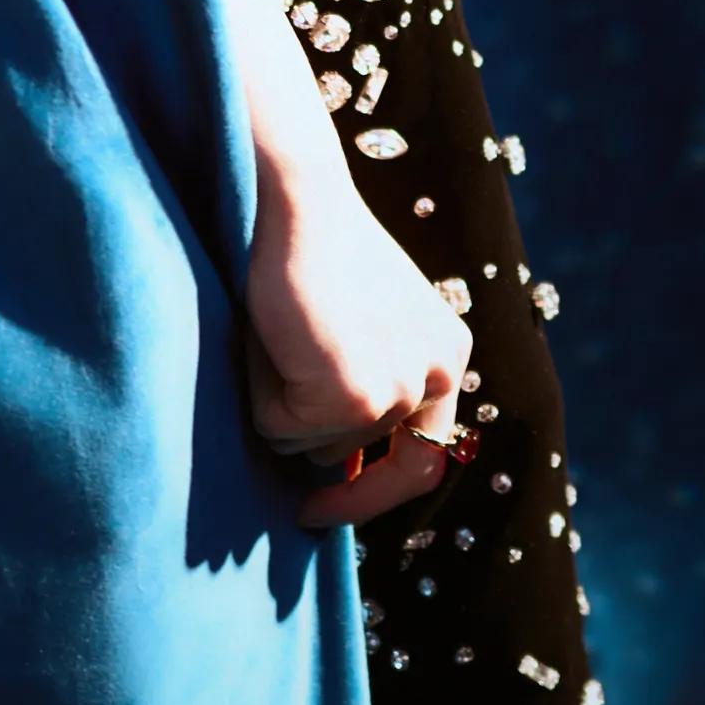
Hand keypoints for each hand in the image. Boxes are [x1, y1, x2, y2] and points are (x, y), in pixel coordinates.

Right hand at [244, 113, 472, 531]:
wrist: (295, 195)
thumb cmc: (310, 244)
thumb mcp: (358, 321)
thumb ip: (360, 382)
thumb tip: (336, 473)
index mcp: (446, 354)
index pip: (425, 459)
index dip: (374, 493)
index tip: (319, 508)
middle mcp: (434, 377)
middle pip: (351, 455)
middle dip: (303, 430)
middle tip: (272, 374)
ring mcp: (394, 391)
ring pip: (309, 446)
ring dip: (276, 402)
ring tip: (277, 327)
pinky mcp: (352, 397)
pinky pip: (278, 430)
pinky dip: (257, 392)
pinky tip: (268, 331)